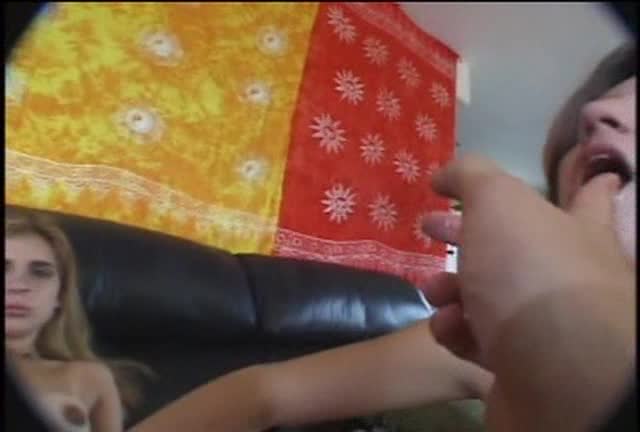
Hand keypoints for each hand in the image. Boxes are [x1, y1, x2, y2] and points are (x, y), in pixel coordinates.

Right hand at [421, 153, 634, 430]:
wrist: (552, 371)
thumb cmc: (530, 270)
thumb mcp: (498, 202)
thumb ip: (471, 176)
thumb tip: (445, 174)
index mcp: (576, 231)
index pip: (590, 198)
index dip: (585, 183)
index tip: (591, 173)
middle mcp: (567, 277)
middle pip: (511, 249)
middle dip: (464, 235)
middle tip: (430, 226)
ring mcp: (543, 326)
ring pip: (486, 296)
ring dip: (449, 288)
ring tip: (435, 290)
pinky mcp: (516, 365)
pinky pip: (477, 339)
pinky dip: (457, 329)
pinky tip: (448, 327)